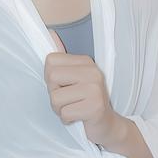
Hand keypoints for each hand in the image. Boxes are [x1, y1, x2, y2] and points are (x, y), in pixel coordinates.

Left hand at [45, 30, 120, 145]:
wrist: (107, 125)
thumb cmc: (85, 102)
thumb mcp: (73, 78)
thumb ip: (61, 59)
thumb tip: (50, 32)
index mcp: (86, 62)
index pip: (50, 61)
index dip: (51, 78)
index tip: (64, 86)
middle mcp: (92, 72)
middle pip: (51, 77)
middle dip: (54, 94)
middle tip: (69, 100)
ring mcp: (95, 89)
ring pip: (55, 98)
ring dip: (60, 109)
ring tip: (73, 109)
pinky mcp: (95, 107)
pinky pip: (65, 114)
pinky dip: (67, 119)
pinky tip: (78, 117)